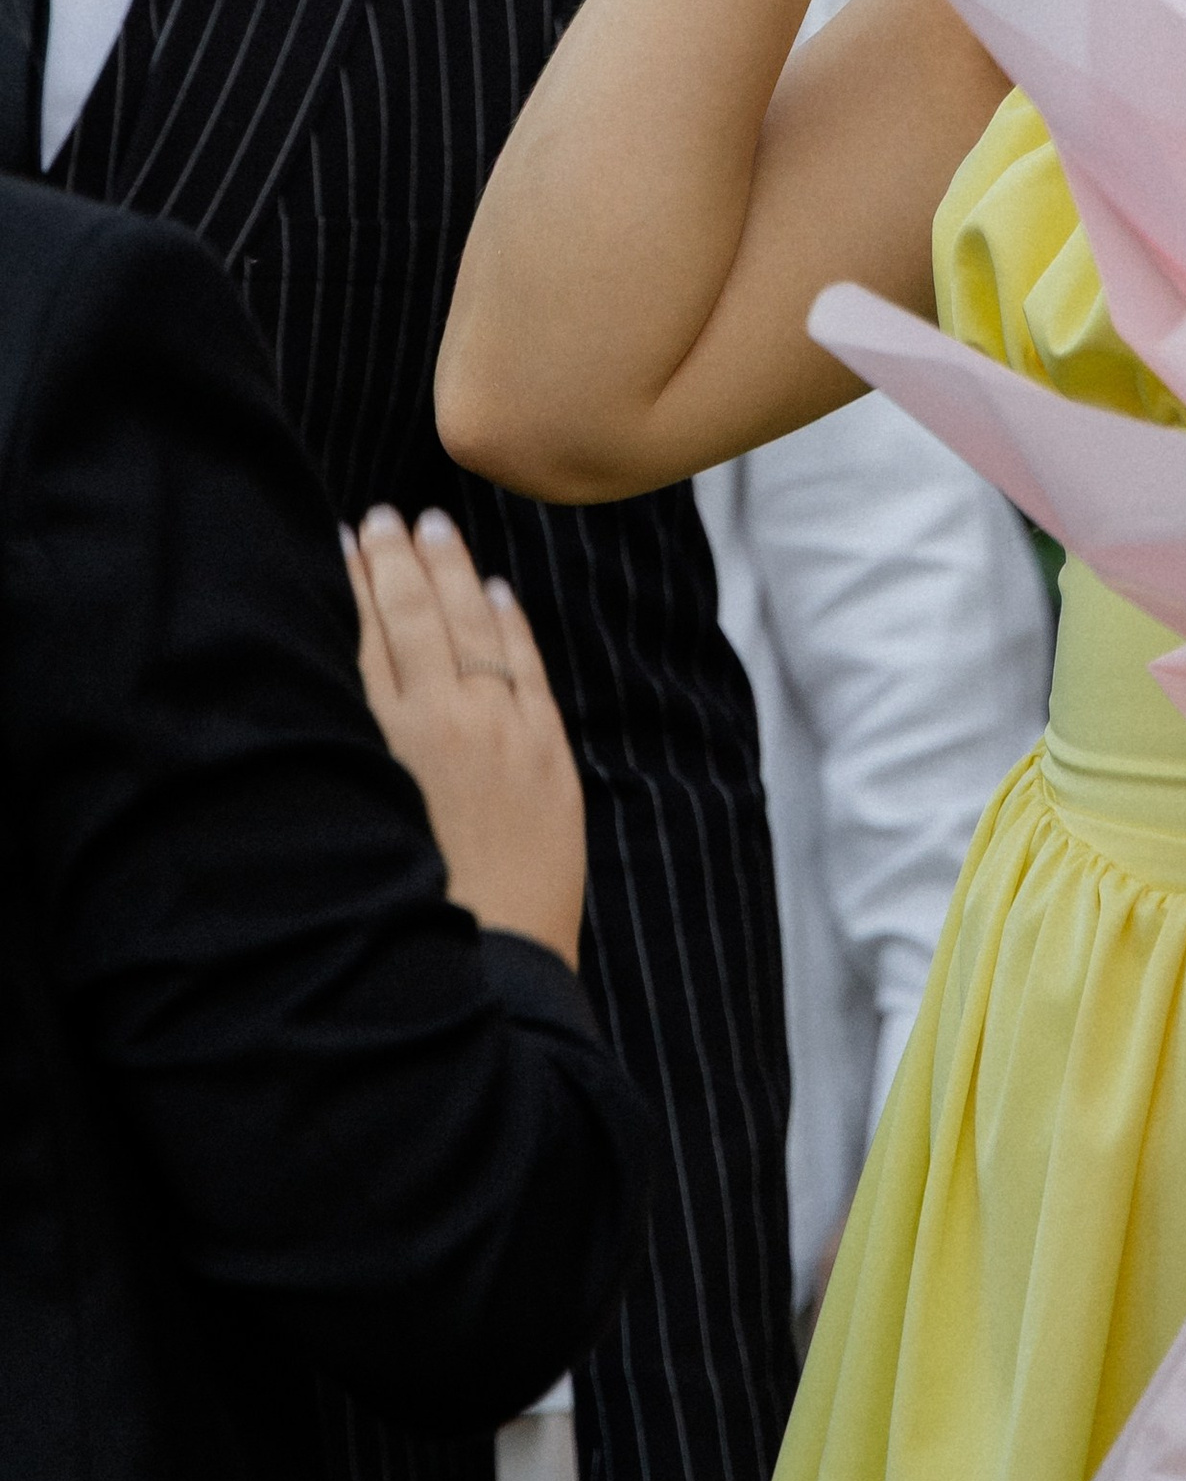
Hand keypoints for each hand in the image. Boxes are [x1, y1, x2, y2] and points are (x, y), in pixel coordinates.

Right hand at [345, 507, 585, 966]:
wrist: (493, 965)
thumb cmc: (414, 912)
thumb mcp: (363, 826)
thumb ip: (352, 753)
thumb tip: (340, 700)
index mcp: (384, 742)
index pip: (364, 637)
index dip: (352, 584)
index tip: (341, 539)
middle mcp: (442, 723)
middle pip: (413, 618)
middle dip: (396, 561)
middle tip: (382, 515)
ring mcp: (503, 732)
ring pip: (472, 629)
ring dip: (451, 573)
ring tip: (431, 526)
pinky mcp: (550, 755)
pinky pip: (529, 669)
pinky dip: (511, 624)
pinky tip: (497, 590)